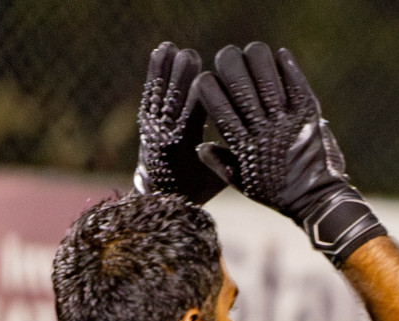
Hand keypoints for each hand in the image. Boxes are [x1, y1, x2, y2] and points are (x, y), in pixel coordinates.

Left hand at [133, 42, 224, 204]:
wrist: (158, 193)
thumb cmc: (197, 186)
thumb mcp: (215, 180)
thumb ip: (228, 162)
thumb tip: (250, 145)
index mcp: (183, 149)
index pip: (191, 120)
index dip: (200, 101)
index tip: (211, 81)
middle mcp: (164, 135)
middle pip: (173, 103)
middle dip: (180, 79)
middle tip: (189, 56)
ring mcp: (153, 125)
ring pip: (160, 94)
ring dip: (167, 71)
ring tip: (176, 49)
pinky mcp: (147, 117)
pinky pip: (151, 91)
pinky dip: (156, 71)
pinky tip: (163, 50)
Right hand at [194, 43, 385, 264]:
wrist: (316, 200)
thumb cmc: (276, 193)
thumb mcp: (243, 183)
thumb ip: (219, 163)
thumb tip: (199, 145)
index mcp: (240, 142)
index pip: (212, 96)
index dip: (207, 82)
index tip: (211, 83)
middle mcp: (260, 128)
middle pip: (236, 76)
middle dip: (229, 60)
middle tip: (232, 60)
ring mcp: (285, 120)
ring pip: (265, 72)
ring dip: (257, 57)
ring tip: (256, 56)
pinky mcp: (308, 115)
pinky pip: (296, 82)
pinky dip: (287, 65)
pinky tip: (280, 56)